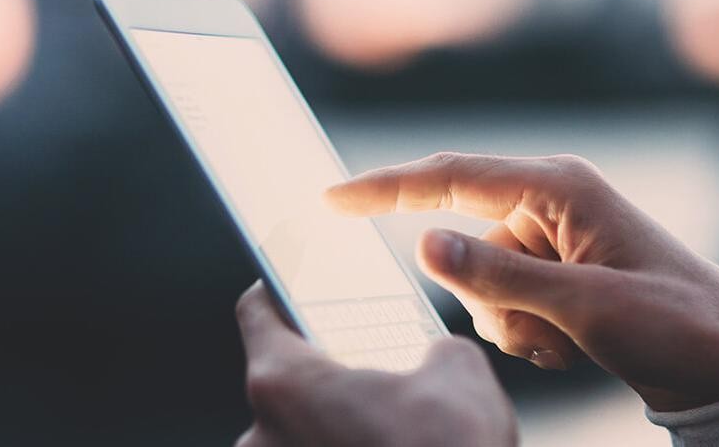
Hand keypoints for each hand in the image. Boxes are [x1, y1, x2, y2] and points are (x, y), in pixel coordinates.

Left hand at [233, 282, 515, 446]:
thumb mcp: (460, 374)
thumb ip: (433, 351)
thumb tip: (436, 362)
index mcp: (284, 385)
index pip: (258, 314)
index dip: (279, 292)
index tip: (288, 287)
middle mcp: (260, 440)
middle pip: (284, 387)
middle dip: (328, 380)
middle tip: (373, 376)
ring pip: (299, 441)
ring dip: (335, 434)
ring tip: (392, 432)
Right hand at [326, 153, 718, 411]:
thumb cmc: (674, 322)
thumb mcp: (585, 306)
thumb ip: (498, 275)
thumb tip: (422, 243)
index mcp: (560, 187)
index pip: (451, 178)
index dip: (384, 187)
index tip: (330, 198)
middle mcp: (550, 203)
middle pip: (464, 241)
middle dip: (488, 295)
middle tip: (543, 330)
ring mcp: (552, 239)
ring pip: (477, 280)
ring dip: (510, 321)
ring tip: (569, 340)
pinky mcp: (555, 272)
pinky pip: (500, 300)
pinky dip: (523, 330)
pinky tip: (572, 344)